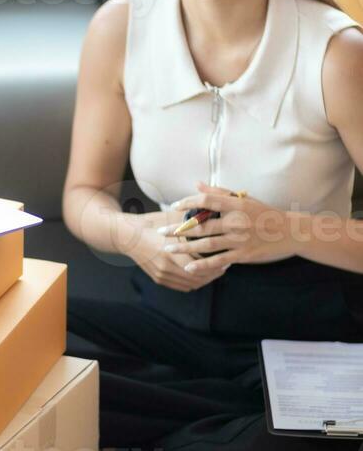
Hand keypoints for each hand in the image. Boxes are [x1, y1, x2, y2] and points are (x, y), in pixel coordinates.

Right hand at [130, 209, 230, 291]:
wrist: (126, 234)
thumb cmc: (150, 223)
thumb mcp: (171, 220)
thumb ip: (192, 221)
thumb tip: (213, 217)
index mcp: (170, 252)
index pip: (200, 266)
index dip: (216, 265)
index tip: (226, 258)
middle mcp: (166, 267)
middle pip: (197, 278)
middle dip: (214, 273)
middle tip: (225, 265)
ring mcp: (161, 275)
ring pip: (191, 284)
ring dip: (205, 279)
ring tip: (215, 271)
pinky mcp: (159, 278)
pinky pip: (181, 286)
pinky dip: (193, 282)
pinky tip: (201, 275)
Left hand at [157, 181, 293, 274]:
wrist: (290, 232)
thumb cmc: (264, 213)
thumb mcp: (244, 199)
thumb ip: (220, 192)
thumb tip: (196, 184)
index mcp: (236, 204)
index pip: (206, 200)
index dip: (188, 202)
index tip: (174, 207)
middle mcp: (236, 221)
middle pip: (201, 225)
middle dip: (177, 229)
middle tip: (160, 232)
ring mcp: (239, 239)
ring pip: (206, 244)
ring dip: (183, 247)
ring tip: (167, 249)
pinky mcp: (243, 255)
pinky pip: (219, 260)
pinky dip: (202, 265)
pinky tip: (188, 267)